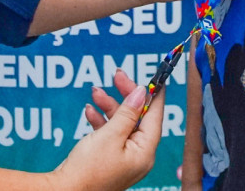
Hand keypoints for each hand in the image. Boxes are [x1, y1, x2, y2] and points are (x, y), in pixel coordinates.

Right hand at [49, 75, 161, 189]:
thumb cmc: (89, 169)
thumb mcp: (110, 135)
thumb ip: (127, 112)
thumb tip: (141, 93)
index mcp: (144, 151)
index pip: (155, 116)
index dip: (153, 95)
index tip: (153, 77)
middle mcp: (138, 155)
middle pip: (138, 117)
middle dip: (125, 96)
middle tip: (117, 76)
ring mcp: (124, 157)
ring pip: (122, 123)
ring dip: (109, 106)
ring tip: (95, 92)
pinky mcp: (109, 158)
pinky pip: (110, 134)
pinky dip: (101, 121)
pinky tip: (89, 112)